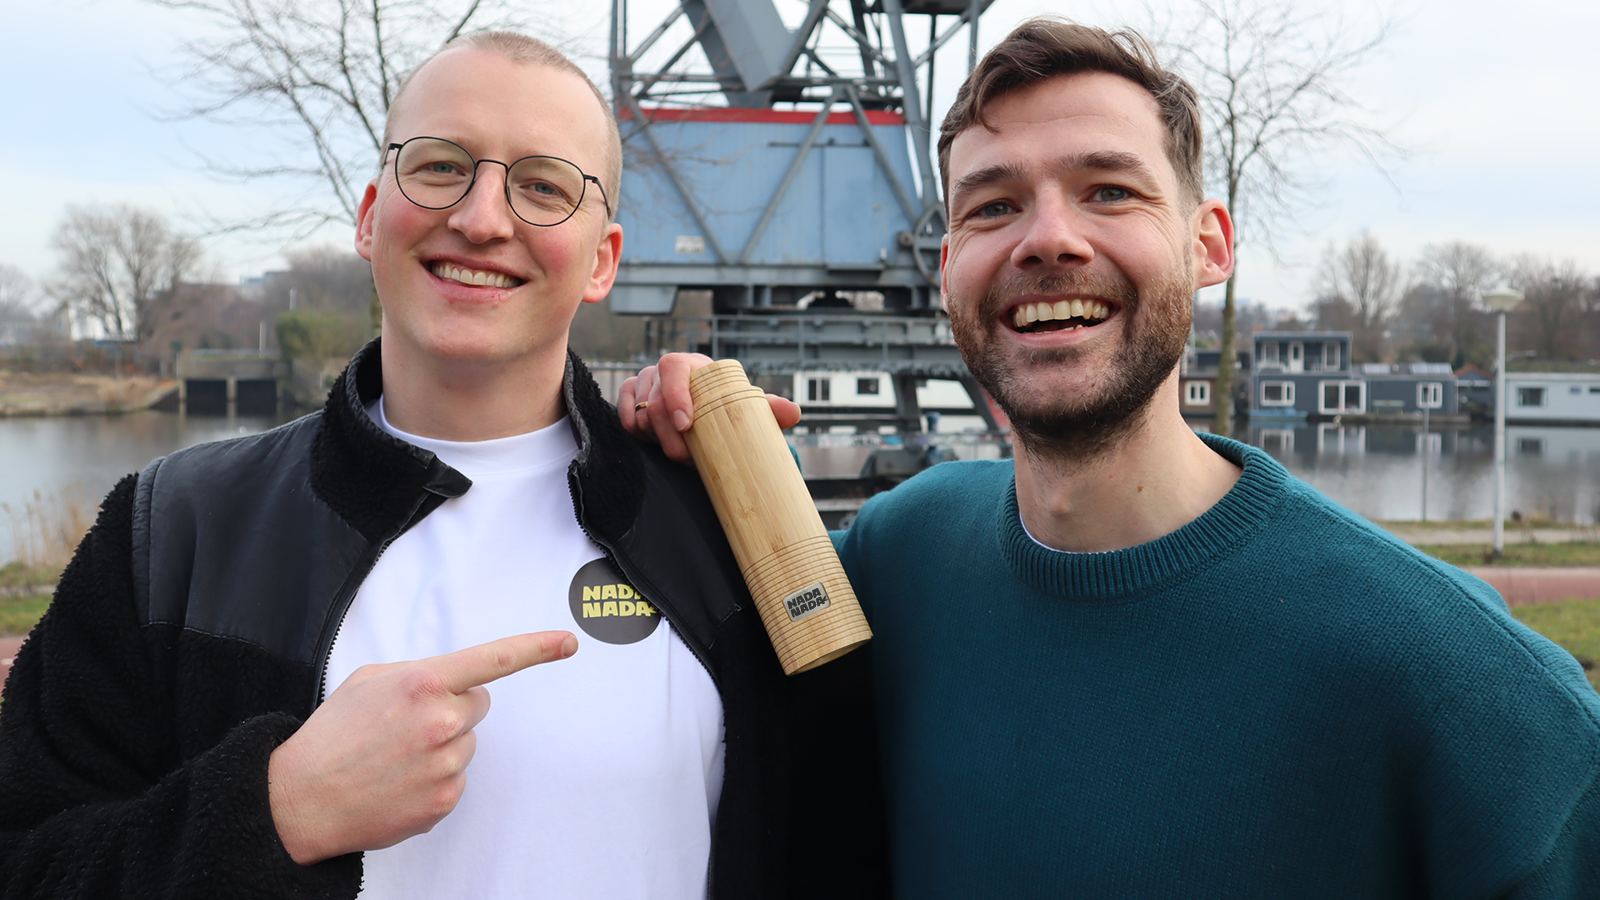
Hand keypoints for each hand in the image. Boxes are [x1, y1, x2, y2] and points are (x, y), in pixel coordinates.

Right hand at [267, 631, 577, 863]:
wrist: (298, 799)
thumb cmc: (332, 735)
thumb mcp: (369, 681)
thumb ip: (418, 674)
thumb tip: (452, 681)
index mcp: (422, 683)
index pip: (494, 659)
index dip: (537, 648)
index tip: (567, 642)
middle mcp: (441, 722)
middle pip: (478, 705)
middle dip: (452, 708)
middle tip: (406, 724)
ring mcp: (446, 764)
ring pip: (466, 743)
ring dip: (441, 746)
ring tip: (393, 757)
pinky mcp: (444, 799)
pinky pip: (456, 778)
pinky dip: (433, 779)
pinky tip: (397, 781)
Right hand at [618, 353, 800, 463]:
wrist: (705, 411)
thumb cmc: (724, 406)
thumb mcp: (745, 407)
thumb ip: (768, 409)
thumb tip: (794, 413)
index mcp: (693, 365)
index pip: (674, 368)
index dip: (676, 396)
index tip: (687, 425)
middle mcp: (664, 370)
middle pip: (654, 402)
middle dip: (671, 438)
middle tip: (690, 459)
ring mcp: (644, 383)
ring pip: (639, 415)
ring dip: (657, 439)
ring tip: (680, 452)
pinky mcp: (629, 397)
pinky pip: (625, 416)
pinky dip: (636, 432)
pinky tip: (654, 441)